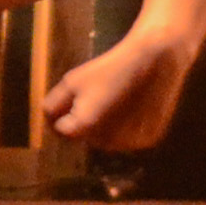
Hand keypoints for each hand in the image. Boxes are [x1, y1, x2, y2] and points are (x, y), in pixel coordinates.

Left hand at [44, 29, 194, 154]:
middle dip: (85, 123)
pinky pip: (129, 140)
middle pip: (85, 138)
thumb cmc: (110, 68)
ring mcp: (130, 143)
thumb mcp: (72, 82)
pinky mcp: (149, 140)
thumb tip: (49, 121)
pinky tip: (132, 109)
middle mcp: (107, 142)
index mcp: (84, 128)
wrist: (156, 60)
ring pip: (107, 141)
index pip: (61, 132)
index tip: (70, 102)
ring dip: (105, 128)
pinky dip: (127, 129)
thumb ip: (53, 105)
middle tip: (96, 99)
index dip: (62, 116)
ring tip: (114, 103)